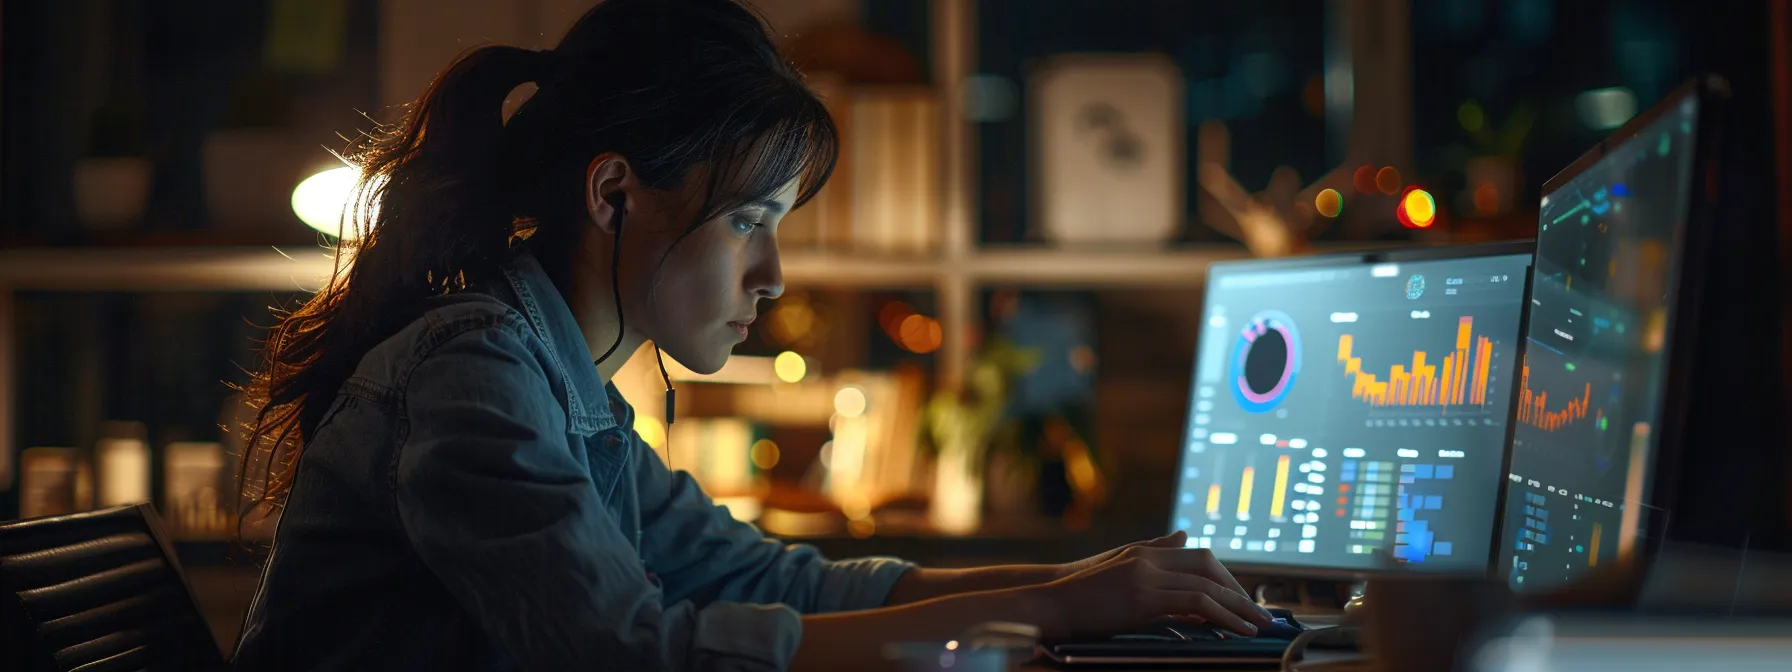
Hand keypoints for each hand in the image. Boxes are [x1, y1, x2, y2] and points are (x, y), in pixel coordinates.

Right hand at [1030, 532, 1272, 639]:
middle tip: (1257, 613)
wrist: (1048, 606)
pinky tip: (1236, 629)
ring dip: (1238, 606)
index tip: (1241, 600)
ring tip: (1258, 625)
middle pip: (1209, 566)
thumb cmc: (1078, 595)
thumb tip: (1182, 535)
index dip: (1225, 578)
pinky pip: (1195, 603)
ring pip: (1207, 585)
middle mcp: (1148, 558)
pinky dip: (1223, 615)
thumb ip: (1152, 552)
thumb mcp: (1118, 569)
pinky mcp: (1143, 598)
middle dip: (1238, 590)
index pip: (1199, 557)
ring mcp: (1146, 576)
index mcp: (1143, 552)